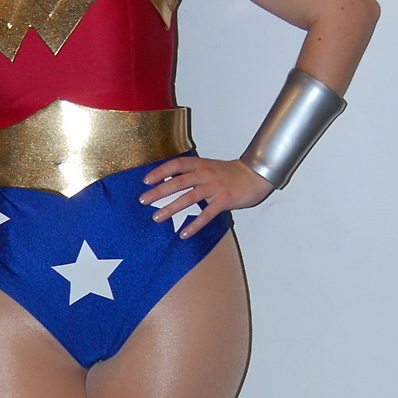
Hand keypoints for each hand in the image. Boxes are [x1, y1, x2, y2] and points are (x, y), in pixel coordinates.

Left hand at [140, 156, 273, 234]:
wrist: (255, 175)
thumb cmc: (229, 173)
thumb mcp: (208, 167)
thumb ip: (191, 173)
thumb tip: (167, 181)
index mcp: (200, 164)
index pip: (176, 165)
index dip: (160, 171)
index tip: (146, 180)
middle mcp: (205, 174)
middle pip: (178, 182)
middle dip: (159, 191)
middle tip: (143, 200)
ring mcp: (215, 187)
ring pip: (189, 198)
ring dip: (171, 208)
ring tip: (157, 217)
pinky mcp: (224, 200)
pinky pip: (206, 214)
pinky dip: (194, 225)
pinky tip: (184, 234)